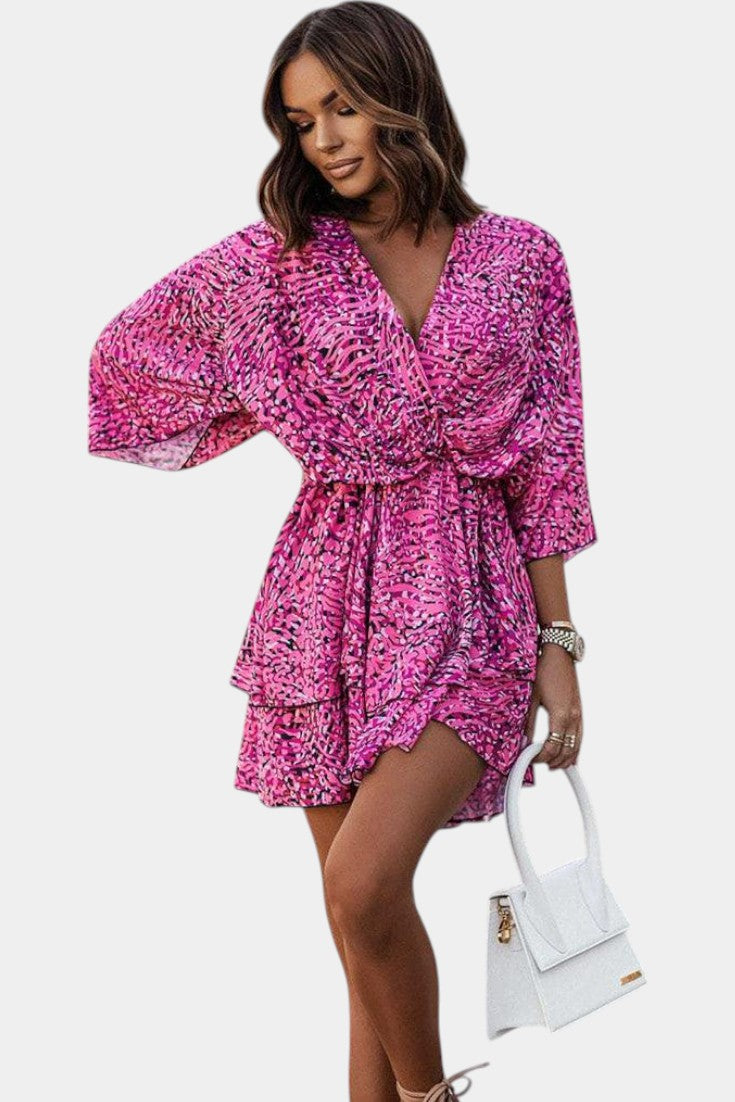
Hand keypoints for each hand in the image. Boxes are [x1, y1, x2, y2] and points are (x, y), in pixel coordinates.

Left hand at [524, 644, 582, 768]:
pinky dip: (575, 747)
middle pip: (567, 750)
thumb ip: (528, 721)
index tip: (530, 758)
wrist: (559, 652)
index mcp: (561, 715)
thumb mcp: (531, 696)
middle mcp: (573, 717)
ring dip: (566, 757)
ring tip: (554, 765)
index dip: (541, 756)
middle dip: (554, 760)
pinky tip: (570, 753)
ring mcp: (579, 713)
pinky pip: (580, 735)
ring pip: (577, 745)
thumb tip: (522, 740)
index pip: (552, 746)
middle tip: (540, 763)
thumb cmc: (544, 670)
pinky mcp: (579, 709)